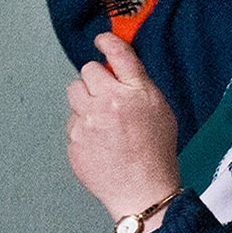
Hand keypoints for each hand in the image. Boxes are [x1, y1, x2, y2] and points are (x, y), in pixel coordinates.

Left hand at [66, 33, 182, 226]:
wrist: (142, 191)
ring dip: (84, 100)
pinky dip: (82, 127)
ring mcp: (88, 121)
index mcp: (135, 93)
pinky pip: (72, 120)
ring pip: (75, 92)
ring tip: (101, 120)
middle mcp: (109, 102)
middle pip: (88, 70)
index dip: (107, 42)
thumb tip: (116, 66)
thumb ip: (138, 85)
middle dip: (96, 80)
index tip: (101, 41)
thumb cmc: (155, 153)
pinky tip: (98, 141)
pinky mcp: (75, 139)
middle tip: (107, 97)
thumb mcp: (160, 110)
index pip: (118, 53)